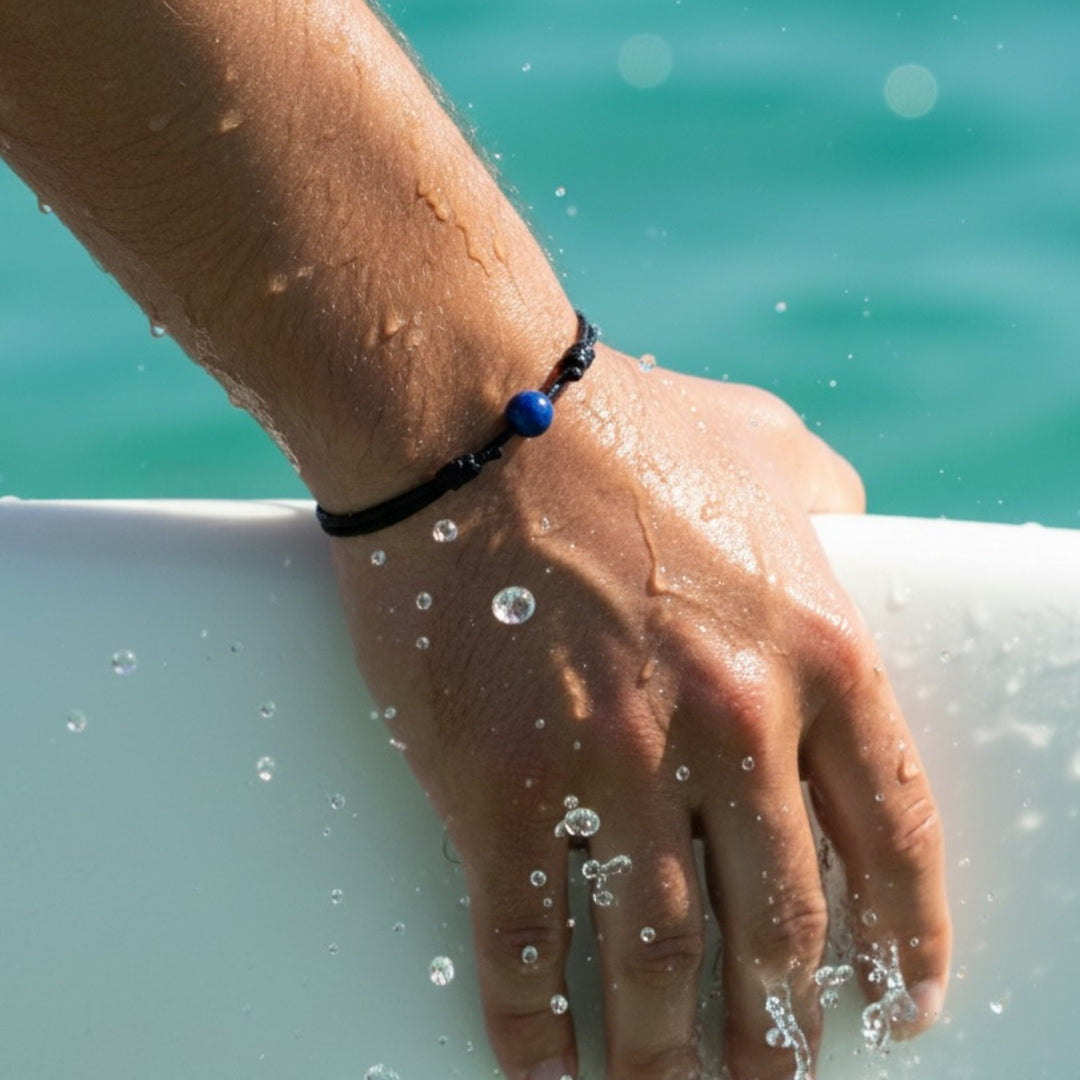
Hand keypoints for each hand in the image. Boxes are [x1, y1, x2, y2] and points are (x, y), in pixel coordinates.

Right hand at [329, 347, 950, 1079]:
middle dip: (785, 1028)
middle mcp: (733, 724)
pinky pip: (525, 942)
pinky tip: (547, 1074)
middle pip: (780, 924)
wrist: (469, 410)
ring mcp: (615, 764)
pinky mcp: (501, 786)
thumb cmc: (614, 422)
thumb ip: (831, 494)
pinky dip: (536, 1027)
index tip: (897, 1008)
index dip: (901, 943)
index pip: (891, 839)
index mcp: (814, 650)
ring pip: (660, 957)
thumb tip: (865, 525)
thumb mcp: (763, 440)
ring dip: (669, 1056)